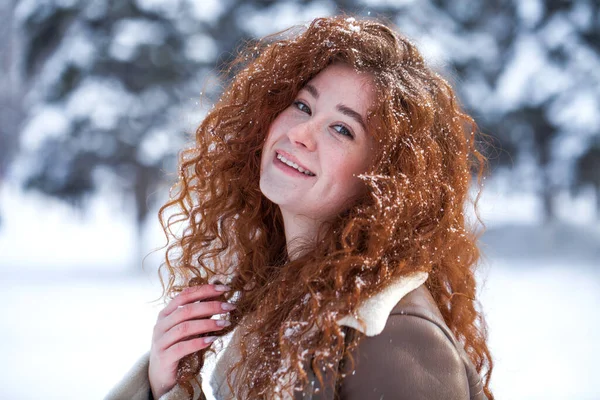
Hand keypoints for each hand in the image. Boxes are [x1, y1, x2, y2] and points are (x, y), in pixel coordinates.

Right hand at [148, 284, 233, 398]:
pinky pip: (182, 347)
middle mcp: (160, 325)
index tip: (224, 288)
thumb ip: (198, 314)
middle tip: (229, 307)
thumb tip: (218, 297)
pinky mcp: (164, 357)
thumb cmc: (177, 348)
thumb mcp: (187, 328)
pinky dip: (198, 342)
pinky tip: (212, 340)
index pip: (185, 296)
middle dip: (210, 306)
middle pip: (186, 310)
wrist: (160, 377)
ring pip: (184, 327)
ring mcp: (160, 341)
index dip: (204, 290)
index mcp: (166, 314)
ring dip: (207, 324)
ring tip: (224, 324)